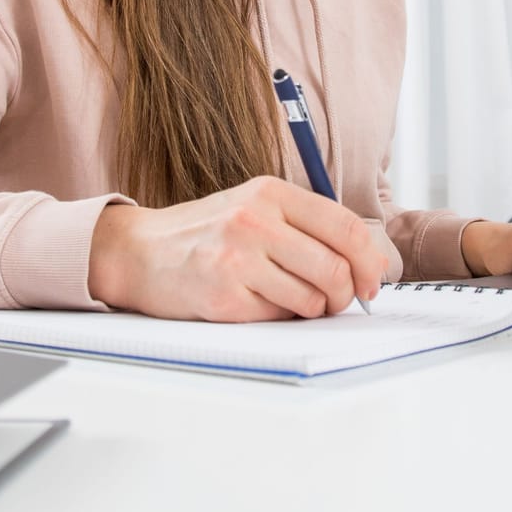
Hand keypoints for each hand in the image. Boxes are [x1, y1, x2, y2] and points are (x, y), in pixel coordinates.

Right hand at [86, 175, 388, 321]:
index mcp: (271, 193)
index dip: (369, 261)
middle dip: (345, 294)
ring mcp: (238, 259)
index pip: (345, 227)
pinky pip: (278, 317)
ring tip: (293, 301)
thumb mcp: (254, 208)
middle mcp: (255, 221)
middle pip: (335, 268)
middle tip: (336, 301)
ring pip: (312, 299)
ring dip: (313, 309)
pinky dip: (279, 317)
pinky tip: (258, 303)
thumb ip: (306, 225)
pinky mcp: (224, 297)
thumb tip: (368, 262)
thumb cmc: (205, 233)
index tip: (371, 281)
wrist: (139, 252)